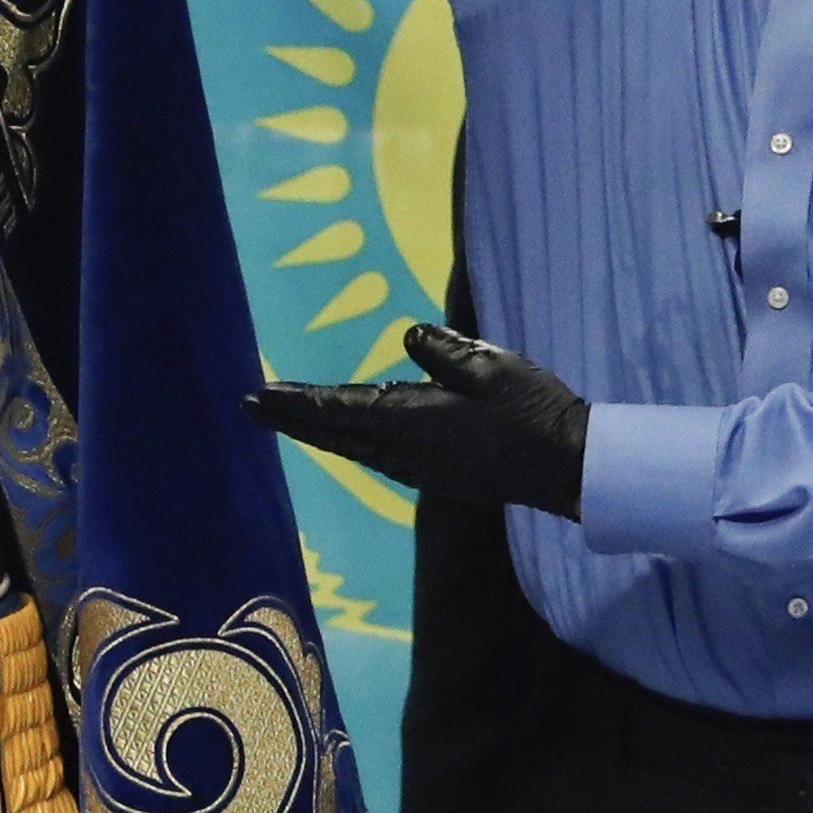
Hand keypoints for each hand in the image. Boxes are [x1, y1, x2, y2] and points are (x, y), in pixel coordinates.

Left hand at [245, 323, 590, 517]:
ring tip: (286, 416)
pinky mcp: (434, 475)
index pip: (335, 407)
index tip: (255, 395)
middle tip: (248, 407)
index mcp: (406, 420)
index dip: (294, 401)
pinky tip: (346, 434)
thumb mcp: (486, 363)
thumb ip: (441, 350)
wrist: (565, 464)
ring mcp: (417, 468)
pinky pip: (375, 454)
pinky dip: (348, 440)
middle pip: (332, 433)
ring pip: (351, 446)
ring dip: (316, 430)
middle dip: (289, 419)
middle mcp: (401, 451)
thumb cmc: (528, 409)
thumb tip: (406, 337)